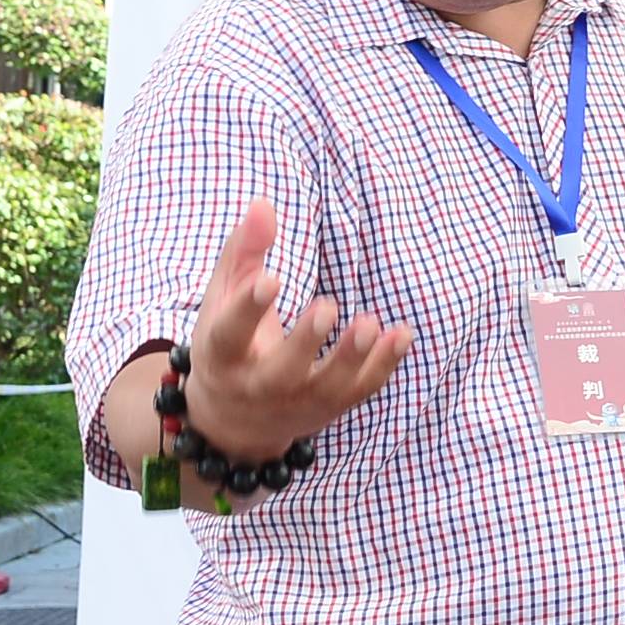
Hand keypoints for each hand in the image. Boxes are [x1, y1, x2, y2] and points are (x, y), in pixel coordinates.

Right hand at [183, 201, 411, 465]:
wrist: (233, 420)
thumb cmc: (229, 342)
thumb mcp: (222, 297)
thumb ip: (243, 251)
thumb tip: (264, 204)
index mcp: (223, 355)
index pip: (231, 334)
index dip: (249, 309)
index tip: (272, 280)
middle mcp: (258, 386)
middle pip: (283, 372)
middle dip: (306, 343)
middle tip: (327, 306)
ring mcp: (297, 402)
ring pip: (327, 388)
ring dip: (352, 358)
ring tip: (370, 322)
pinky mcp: (329, 408)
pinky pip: (359, 391)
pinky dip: (383, 365)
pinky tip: (402, 334)